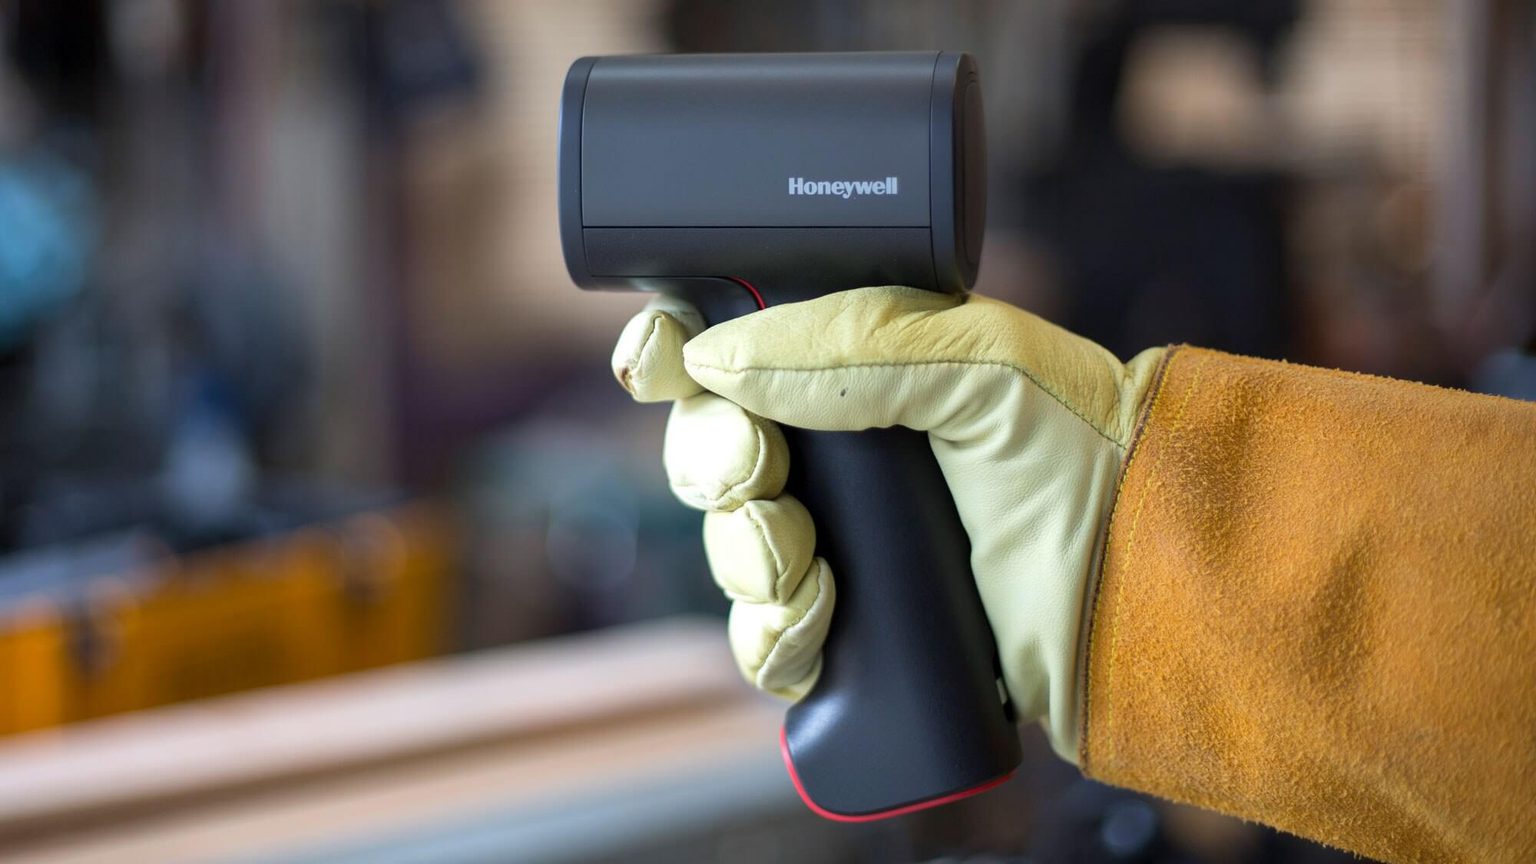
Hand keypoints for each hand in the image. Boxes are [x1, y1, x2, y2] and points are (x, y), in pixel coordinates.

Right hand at [612, 286, 1163, 759]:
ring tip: (815, 572)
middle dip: (721, 468)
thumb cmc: (1081, 454)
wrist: (1139, 581)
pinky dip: (773, 638)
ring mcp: (841, 544)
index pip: (728, 353)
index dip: (676, 357)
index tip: (659, 363)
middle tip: (769, 478)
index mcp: (855, 372)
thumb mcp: (978, 365)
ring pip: (728, 550)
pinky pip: (762, 641)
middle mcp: (838, 454)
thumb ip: (851, 346)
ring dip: (750, 560)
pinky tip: (820, 624)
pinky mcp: (851, 632)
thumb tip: (718, 356)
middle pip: (707, 453)